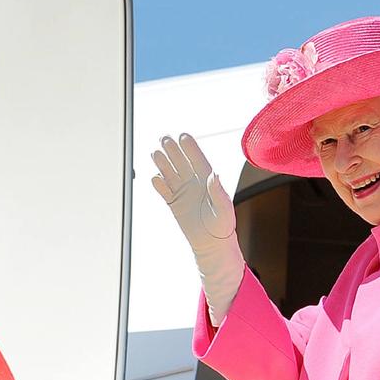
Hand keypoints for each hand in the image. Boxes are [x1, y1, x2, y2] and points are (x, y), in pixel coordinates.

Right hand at [151, 134, 244, 324]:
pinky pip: (164, 191)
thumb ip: (218, 191)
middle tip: (164, 138)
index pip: (198, 160)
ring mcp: (183, 192)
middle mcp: (194, 183)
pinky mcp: (174, 203)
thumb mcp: (224, 209)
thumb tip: (213, 175)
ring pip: (170, 173)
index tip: (183, 136)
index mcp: (208, 180)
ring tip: (155, 152)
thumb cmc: (223, 226)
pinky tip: (154, 178)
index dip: (190, 147)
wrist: (212, 244)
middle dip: (173, 150)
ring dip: (163, 163)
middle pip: (181, 162)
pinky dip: (159, 184)